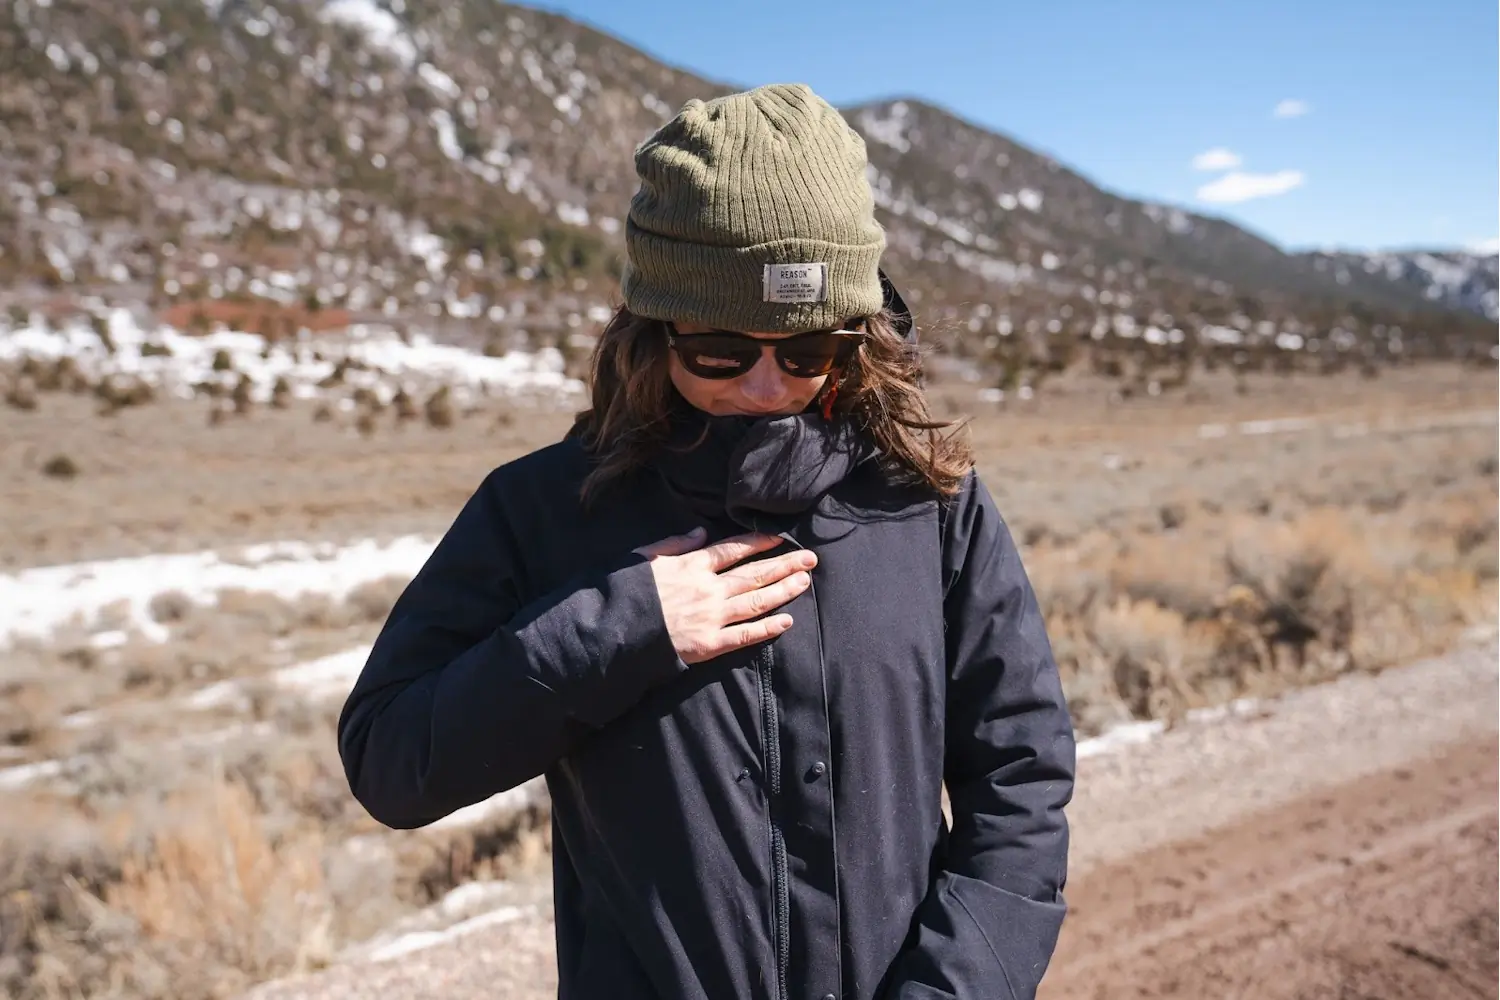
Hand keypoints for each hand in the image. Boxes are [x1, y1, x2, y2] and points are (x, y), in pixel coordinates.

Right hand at [635, 528, 816, 663]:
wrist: (614, 630)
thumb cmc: (626, 592)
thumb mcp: (644, 557)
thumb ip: (675, 544)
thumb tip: (700, 532)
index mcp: (692, 565)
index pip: (733, 550)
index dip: (759, 543)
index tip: (780, 538)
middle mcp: (708, 589)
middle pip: (754, 574)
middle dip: (784, 565)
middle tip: (810, 559)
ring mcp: (711, 617)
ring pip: (756, 601)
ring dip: (783, 591)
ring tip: (805, 582)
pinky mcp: (709, 644)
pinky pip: (745, 636)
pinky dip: (767, 628)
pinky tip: (787, 621)